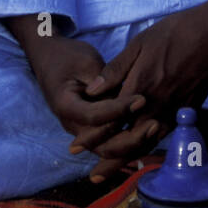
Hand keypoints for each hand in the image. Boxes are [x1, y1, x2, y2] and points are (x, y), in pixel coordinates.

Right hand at [3, 16, 155, 174]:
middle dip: (130, 138)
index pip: (94, 116)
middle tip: (154, 123)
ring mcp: (82, 131)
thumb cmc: (69, 57)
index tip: (142, 99)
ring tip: (156, 128)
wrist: (52, 59)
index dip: (119, 110)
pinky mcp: (93, 130)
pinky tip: (151, 134)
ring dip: (133, 144)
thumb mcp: (87, 62)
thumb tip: (128, 94)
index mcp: (66, 106)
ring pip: (109, 150)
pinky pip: (112, 143)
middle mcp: (73, 125)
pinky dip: (130, 143)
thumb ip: (106, 81)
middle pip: (102, 144)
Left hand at [76, 0, 207, 180]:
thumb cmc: (175, 32)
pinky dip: (151, 146)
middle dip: (109, 158)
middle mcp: (157, 104)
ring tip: (114, 171)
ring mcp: (175, 108)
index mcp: (141, 86)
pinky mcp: (188, 109)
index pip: (111, 121)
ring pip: (148, 142)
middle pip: (129, 140)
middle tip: (94, 175)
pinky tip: (143, 151)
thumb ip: (115, 70)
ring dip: (130, 158)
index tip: (75, 147)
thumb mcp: (140, 44)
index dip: (92, 136)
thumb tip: (91, 91)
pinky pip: (166, 134)